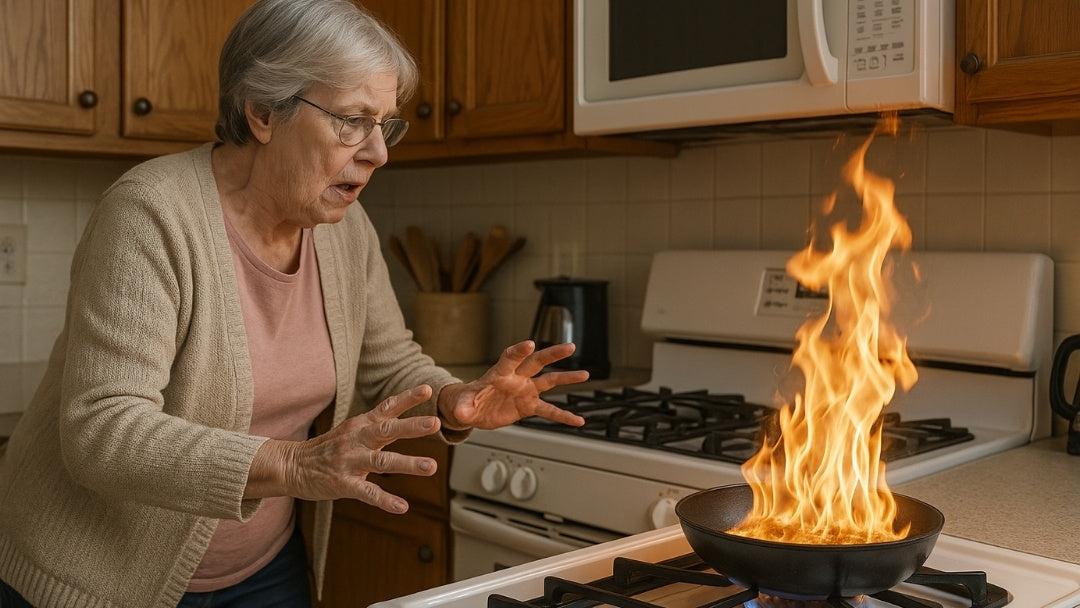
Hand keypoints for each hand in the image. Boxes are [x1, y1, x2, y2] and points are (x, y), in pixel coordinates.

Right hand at [247, 384, 440, 513]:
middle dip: (412, 427)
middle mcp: (357, 439)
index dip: (407, 398)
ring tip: (431, 467)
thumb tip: (407, 418)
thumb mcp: (352, 430)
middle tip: (435, 423)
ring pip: (382, 461)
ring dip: (408, 463)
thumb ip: (378, 426)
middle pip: (387, 430)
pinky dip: (385, 500)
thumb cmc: (327, 448)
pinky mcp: (342, 483)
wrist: (291, 465)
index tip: (428, 389)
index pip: (387, 407)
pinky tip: (402, 507)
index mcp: (361, 425)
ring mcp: (350, 461)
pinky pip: (367, 492)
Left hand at [438, 340, 588, 429]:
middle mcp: (516, 378)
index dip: (519, 351)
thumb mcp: (462, 405)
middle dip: (553, 354)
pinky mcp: (528, 405)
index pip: (510, 358)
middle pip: (537, 362)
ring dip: (566, 378)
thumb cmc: (467, 401)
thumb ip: (464, 407)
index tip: (530, 344)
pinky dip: (563, 416)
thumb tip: (461, 413)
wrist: (472, 409)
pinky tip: (578, 420)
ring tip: (585, 374)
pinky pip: (549, 410)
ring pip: (549, 381)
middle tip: (569, 347)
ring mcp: (525, 391)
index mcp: (499, 373)